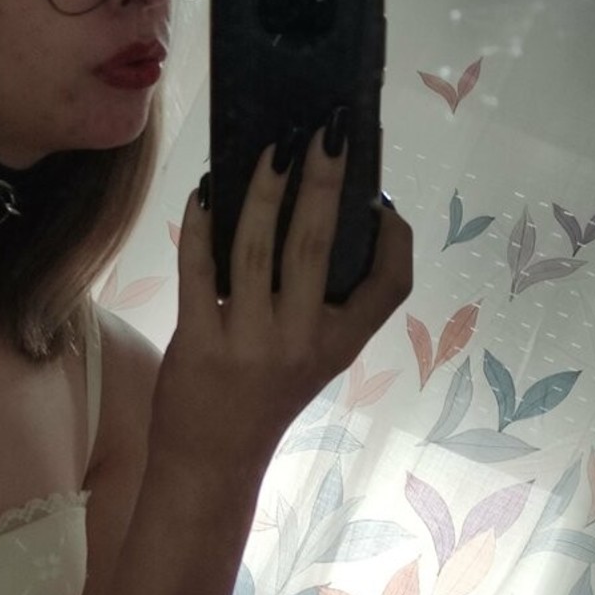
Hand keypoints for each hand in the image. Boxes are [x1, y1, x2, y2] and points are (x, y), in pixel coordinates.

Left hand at [152, 124, 412, 471]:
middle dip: (323, 180)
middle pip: (318, 245)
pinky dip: (201, 222)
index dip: (395, 240)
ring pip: (256, 248)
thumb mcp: (308, 359)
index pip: (390, 287)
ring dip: (262, 188)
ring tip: (269, 148)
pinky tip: (205, 190)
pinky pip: (199, 268)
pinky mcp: (200, 344)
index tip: (383, 202)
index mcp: (339, 346)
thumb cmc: (261, 399)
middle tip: (325, 131)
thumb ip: (316, 303)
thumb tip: (304, 210)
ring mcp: (250, 345)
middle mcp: (303, 344)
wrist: (211, 464)